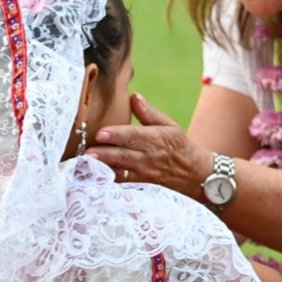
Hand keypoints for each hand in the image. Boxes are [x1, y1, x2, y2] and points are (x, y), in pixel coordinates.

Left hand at [87, 93, 210, 195]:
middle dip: (105, 154)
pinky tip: (94, 179)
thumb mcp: (169, 125)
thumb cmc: (179, 145)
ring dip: (103, 168)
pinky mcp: (141, 184)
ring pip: (121, 171)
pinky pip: (123, 183)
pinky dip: (109, 181)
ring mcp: (144, 173)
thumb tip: (133, 96)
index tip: (101, 133)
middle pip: (124, 155)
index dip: (117, 135)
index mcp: (156, 138)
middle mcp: (149, 157)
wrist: (195, 174)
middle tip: (87, 153)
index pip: (134, 136)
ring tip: (86, 166)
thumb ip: (149, 113)